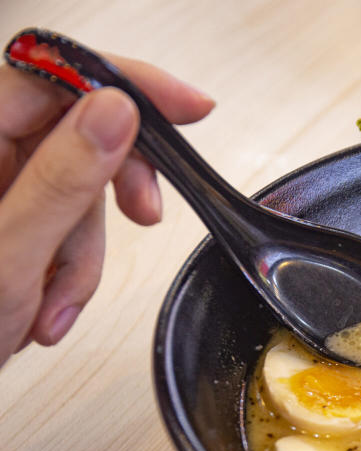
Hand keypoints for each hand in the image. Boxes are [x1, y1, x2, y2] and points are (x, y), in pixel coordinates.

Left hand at [0, 55, 213, 365]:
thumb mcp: (8, 259)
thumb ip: (63, 180)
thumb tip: (115, 113)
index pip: (54, 78)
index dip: (127, 85)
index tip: (186, 106)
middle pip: (75, 131)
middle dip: (114, 185)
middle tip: (147, 212)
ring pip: (77, 189)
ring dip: (84, 252)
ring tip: (55, 301)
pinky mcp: (9, 222)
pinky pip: (65, 227)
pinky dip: (69, 271)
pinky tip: (45, 306)